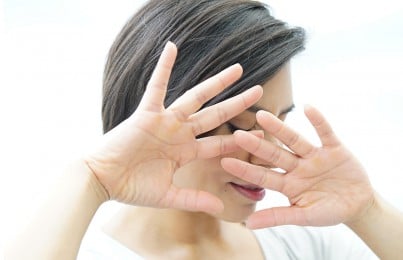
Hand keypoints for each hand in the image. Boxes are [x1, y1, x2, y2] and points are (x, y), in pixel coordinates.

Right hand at [84, 41, 262, 213]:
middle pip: (215, 115)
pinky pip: (156, 87)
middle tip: (260, 91)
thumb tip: (221, 210)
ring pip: (196, 98)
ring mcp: (165, 122)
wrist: (102, 180)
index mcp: (185, 152)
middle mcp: (179, 133)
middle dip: (237, 103)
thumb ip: (194, 200)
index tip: (259, 134)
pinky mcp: (146, 114)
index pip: (218, 144)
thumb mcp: (167, 196)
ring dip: (216, 83)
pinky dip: (163, 68)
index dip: (238, 141)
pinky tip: (171, 47)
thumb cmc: (132, 188)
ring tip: (237, 69)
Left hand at [221, 105, 374, 227]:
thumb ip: (278, 217)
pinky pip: (325, 133)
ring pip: (294, 140)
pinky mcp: (333, 148)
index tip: (225, 162)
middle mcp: (297, 167)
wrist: (357, 205)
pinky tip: (308, 107)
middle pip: (274, 154)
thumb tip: (248, 224)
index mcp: (288, 184)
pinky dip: (318, 121)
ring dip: (279, 128)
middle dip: (257, 146)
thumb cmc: (328, 212)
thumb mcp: (304, 216)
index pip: (263, 176)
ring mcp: (314, 156)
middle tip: (237, 134)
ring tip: (262, 115)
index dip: (245, 169)